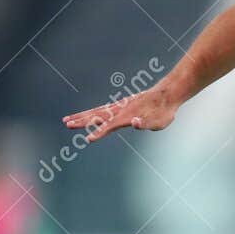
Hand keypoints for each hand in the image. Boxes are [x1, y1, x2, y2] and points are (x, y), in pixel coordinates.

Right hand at [63, 85, 181, 142]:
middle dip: (81, 121)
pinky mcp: (122, 106)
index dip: (100, 133)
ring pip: (97, 112)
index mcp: (128, 115)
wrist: (168, 94)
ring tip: (67, 121)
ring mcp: (120, 106)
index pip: (111, 125)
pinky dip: (92, 113)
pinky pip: (103, 110)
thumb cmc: (164, 111)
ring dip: (82, 116)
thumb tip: (135, 123)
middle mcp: (121, 109)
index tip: (89, 139)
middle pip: (97, 115)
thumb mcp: (160, 121)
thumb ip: (147, 123)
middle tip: (66, 124)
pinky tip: (87, 116)